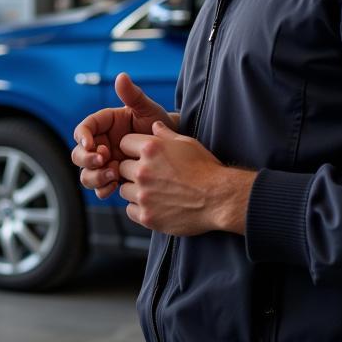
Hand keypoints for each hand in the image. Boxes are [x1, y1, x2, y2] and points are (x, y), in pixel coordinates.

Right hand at [71, 73, 177, 197]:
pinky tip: (115, 186)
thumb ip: (133, 95)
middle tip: (103, 160)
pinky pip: (100, 187)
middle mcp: (100, 144)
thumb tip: (121, 76)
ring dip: (94, 176)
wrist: (174, 150)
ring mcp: (105, 163)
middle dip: (86, 159)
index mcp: (104, 125)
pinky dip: (103, 188)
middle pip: (78, 154)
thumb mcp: (148, 109)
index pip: (83, 129)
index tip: (91, 144)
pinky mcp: (113, 179)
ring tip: (113, 175)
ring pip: (86, 173)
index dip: (83, 136)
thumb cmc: (160, 124)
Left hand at [118, 121, 255, 234]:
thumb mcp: (187, 143)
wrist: (219, 199)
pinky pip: (129, 210)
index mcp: (150, 149)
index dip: (132, 148)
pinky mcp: (147, 216)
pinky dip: (139, 208)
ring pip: (123, 190)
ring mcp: (143, 195)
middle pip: (121, 168)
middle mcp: (143, 171)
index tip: (140, 155)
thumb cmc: (206, 169)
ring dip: (134, 190)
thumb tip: (154, 125)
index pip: (124, 143)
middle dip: (133, 170)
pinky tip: (154, 205)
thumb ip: (165, 134)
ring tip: (153, 191)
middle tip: (150, 176)